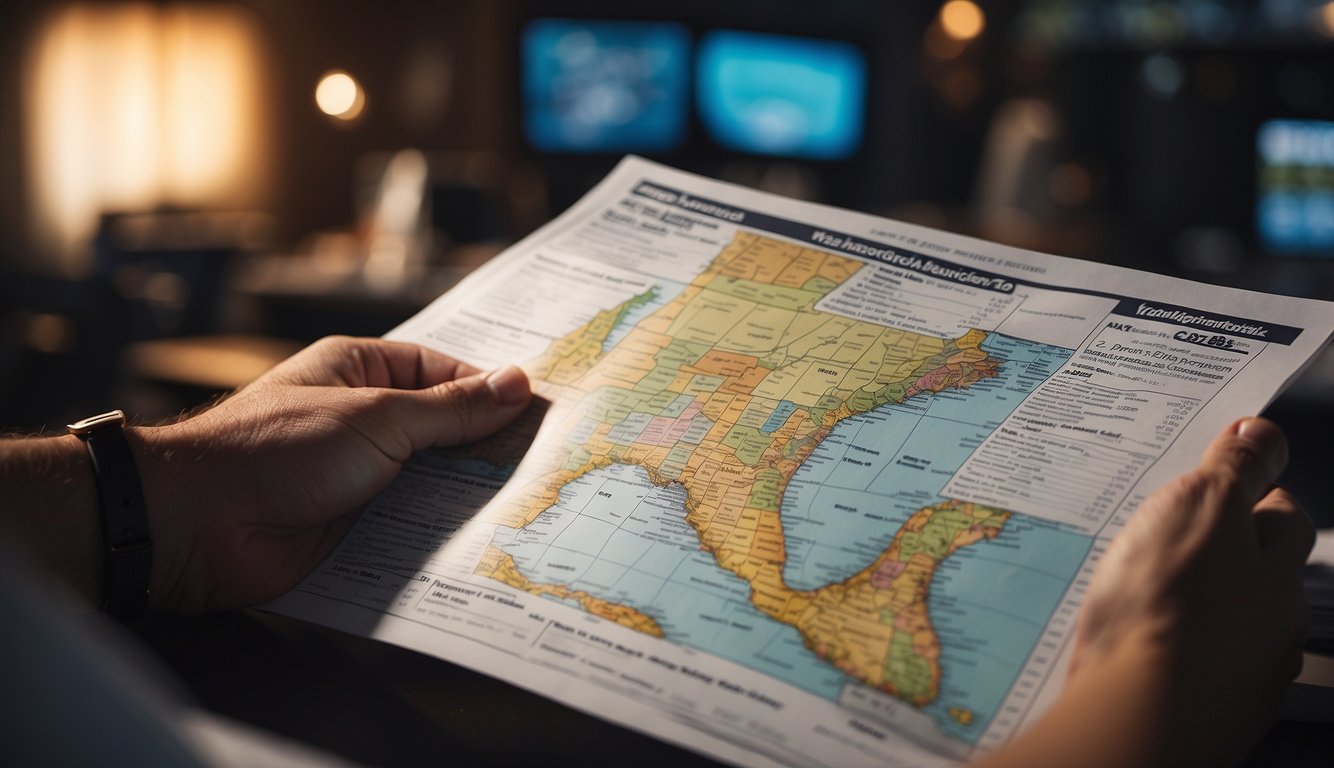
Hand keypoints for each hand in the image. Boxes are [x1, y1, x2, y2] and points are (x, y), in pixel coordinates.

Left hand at [132, 336, 531, 613]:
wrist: (199, 527)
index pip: (445, 373)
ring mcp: (359, 475)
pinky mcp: (355, 526)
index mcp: (362, 371)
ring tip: (533, 507)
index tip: (542, 415)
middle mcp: (363, 419)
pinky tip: (486, 543)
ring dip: (469, 496)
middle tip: (549, 464)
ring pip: (432, 481)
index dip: (493, 392)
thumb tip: (518, 384)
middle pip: (444, 430)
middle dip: (488, 448)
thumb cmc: (277, 450)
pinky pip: (412, 526)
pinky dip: (443, 535)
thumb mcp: (377, 419)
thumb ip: (451, 409)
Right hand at [1070, 416, 1312, 764]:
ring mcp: (1235, 676)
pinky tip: (1124, 638)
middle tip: (1159, 532)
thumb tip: (1264, 431)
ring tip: (1129, 588)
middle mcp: (1269, 628)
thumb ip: (1233, 469)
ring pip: (1215, 621)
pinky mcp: (1195, 711)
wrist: (1134, 715)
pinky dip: (1160, 647)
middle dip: (1215, 552)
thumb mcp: (1200, 507)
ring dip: (1185, 603)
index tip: (1209, 481)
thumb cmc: (1168, 611)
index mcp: (1278, 575)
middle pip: (1251, 573)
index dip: (1248, 493)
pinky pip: (1180, 662)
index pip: (1282, 517)